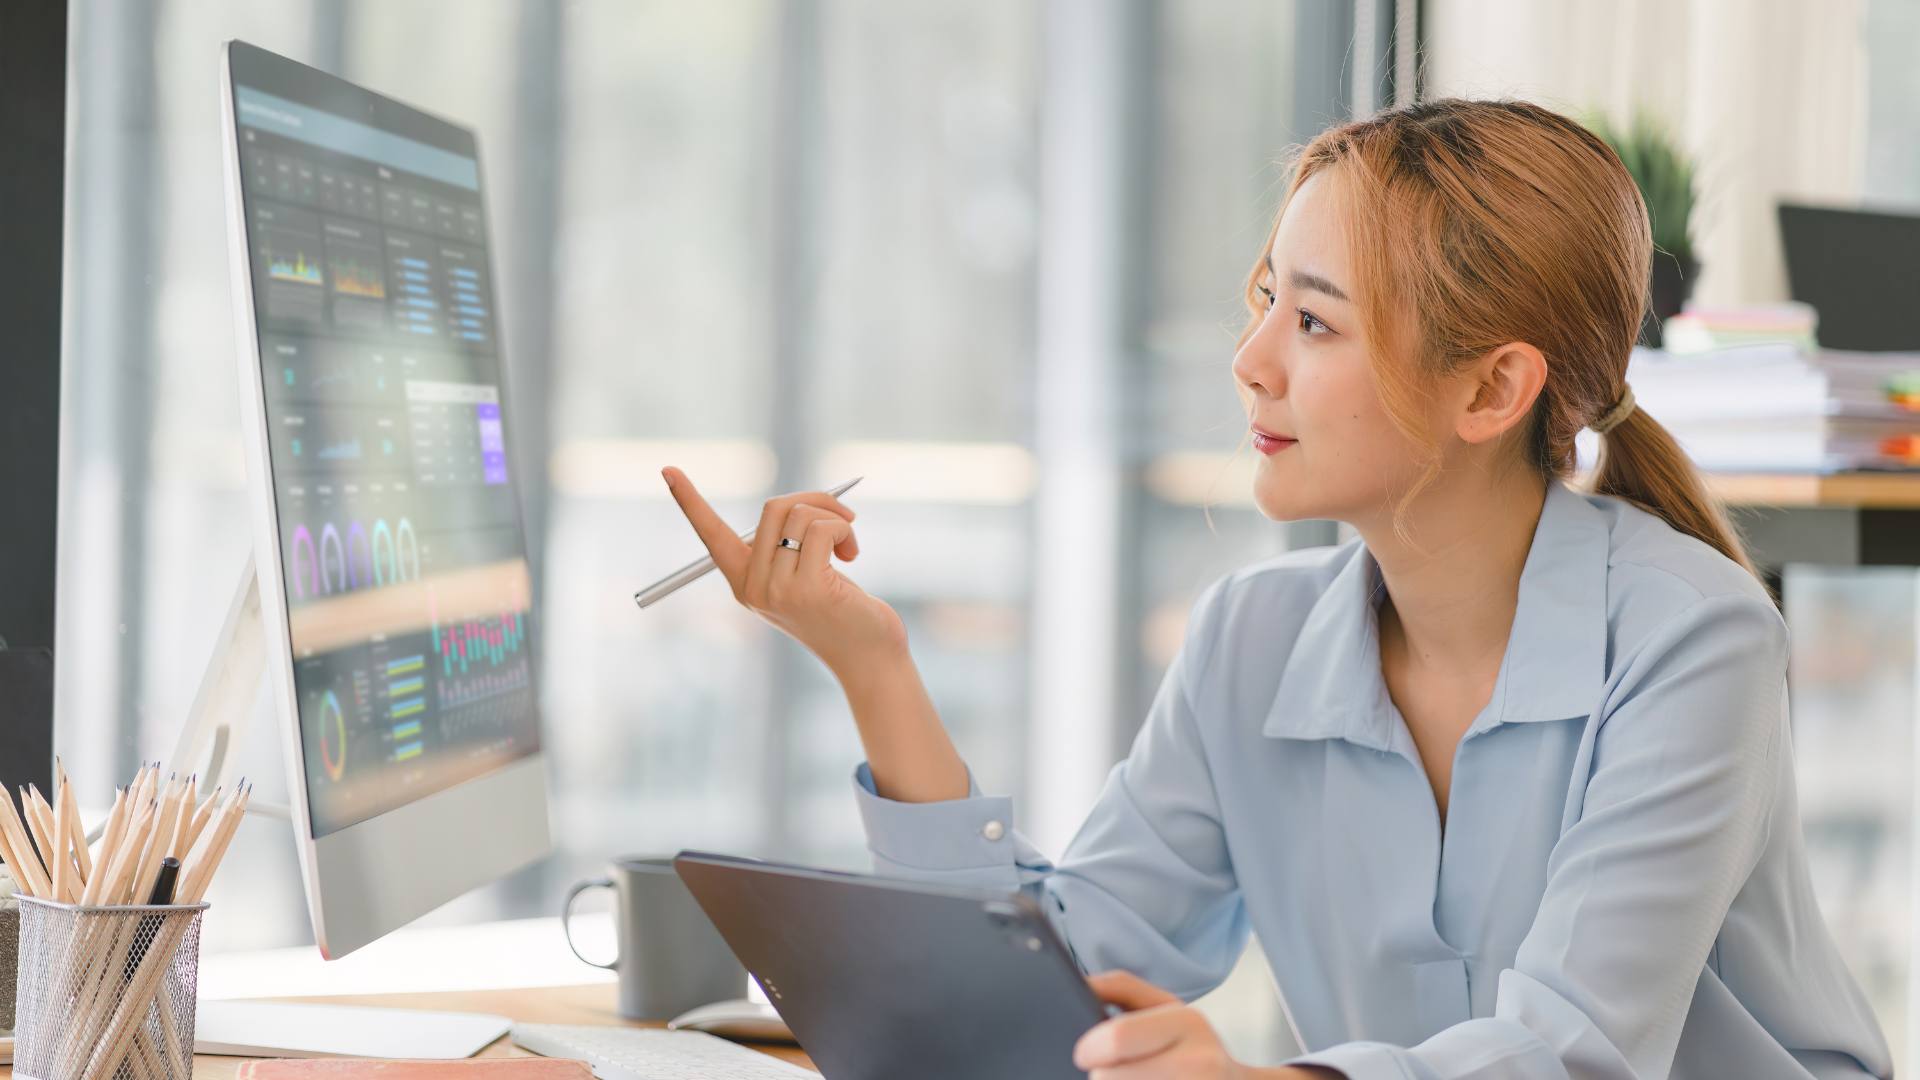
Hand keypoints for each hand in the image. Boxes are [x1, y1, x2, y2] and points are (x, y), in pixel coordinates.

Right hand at [662, 466, 907, 675]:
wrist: (869, 660)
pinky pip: (822, 529)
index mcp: (745, 584)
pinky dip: (844, 529)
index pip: (711, 536)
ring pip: (800, 515)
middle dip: (815, 500)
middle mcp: (754, 589)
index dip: (690, 502)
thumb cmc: (842, 613)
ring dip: (836, 518)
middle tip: (842, 517)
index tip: (668, 469)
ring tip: (850, 544)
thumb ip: (789, 546)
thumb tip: (800, 502)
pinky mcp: (809, 589)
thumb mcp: (805, 577)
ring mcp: (778, 591)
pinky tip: (853, 554)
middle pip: (774, 508)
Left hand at [1076, 972, 1334, 1079]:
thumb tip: (1078, 983)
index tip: (1084, 1054)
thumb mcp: (1164, 1006)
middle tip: (1113, 1072)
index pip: (1116, 1039)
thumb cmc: (1192, 1046)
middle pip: (1107, 1078)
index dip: (1088, 1049)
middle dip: (1101, 1075)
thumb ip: (1119, 987)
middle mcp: (1199, 1064)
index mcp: (1187, 1024)